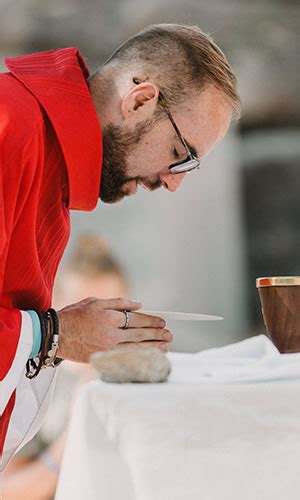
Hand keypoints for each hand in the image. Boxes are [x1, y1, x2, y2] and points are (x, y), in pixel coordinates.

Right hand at [56, 297, 171, 362]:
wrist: (56, 335)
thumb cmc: (75, 315)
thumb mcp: (96, 301)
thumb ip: (119, 302)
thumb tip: (139, 304)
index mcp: (110, 317)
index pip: (137, 319)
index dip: (151, 320)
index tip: (162, 321)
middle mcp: (111, 334)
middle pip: (140, 335)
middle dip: (157, 334)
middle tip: (169, 334)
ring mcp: (107, 348)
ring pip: (136, 349)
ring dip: (153, 347)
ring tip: (166, 346)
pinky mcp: (103, 359)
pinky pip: (126, 358)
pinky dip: (140, 358)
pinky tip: (149, 357)